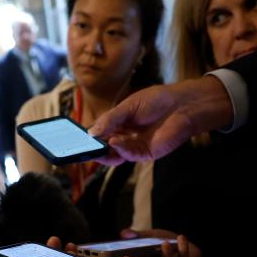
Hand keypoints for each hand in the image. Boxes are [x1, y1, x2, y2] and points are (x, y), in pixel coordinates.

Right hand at [89, 77, 233, 164]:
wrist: (182, 105)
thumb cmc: (157, 101)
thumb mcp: (128, 106)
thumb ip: (110, 119)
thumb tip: (91, 132)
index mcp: (119, 124)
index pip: (99, 133)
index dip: (87, 136)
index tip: (74, 138)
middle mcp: (125, 137)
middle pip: (104, 147)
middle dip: (93, 148)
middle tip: (81, 147)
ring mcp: (135, 147)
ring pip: (114, 155)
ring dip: (104, 151)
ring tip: (97, 145)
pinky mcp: (146, 154)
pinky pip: (129, 155)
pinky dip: (120, 149)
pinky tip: (115, 142)